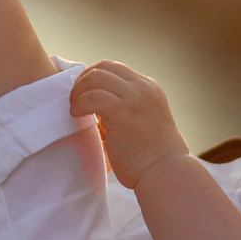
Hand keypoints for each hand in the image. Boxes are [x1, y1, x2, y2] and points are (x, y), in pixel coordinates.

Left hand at [70, 59, 191, 187]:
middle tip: (75, 101)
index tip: (83, 95)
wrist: (165, 173)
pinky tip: (78, 115)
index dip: (93, 78)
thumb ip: (121, 108)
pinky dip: (80, 103)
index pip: (114, 69)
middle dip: (83, 81)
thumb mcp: (140, 121)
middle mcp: (143, 87)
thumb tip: (91, 104)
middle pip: (103, 66)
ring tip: (76, 109)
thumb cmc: (150, 156)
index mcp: (149, 88)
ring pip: (96, 77)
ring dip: (79, 91)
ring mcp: (135, 97)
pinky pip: (93, 97)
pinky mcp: (124, 112)